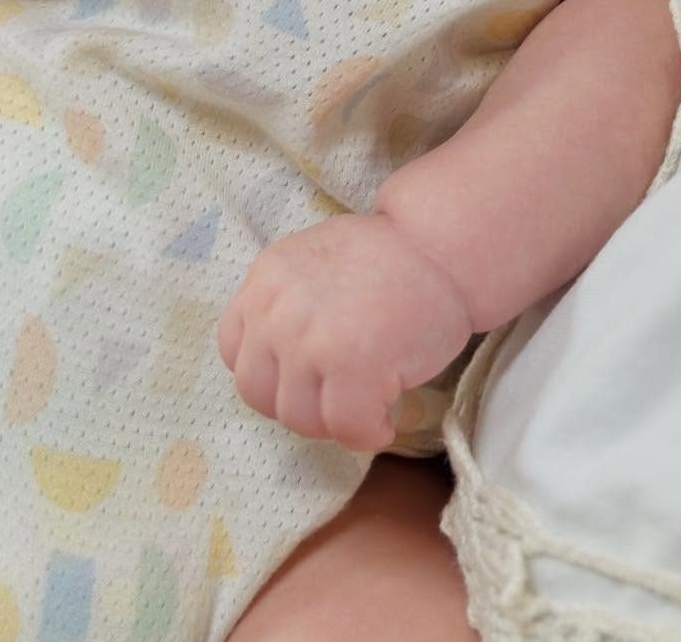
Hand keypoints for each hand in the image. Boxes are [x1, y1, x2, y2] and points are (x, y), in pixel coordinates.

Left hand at [216, 212, 473, 452]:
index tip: (304, 376)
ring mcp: (312, 340)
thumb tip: (277, 361)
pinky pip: (346, 427)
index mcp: (267, 278)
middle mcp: (278, 309)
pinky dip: (365, 434)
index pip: (235, 350)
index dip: (271, 372)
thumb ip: (286, 304)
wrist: (444, 246)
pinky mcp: (353, 367)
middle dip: (298, 404)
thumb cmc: (391, 257)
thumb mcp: (315, 262)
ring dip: (332, 423)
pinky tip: (385, 420)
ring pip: (299, 418)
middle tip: (338, 398)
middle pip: (259, 392)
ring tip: (367, 406)